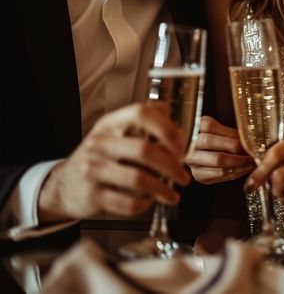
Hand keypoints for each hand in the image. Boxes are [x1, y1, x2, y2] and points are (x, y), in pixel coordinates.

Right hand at [38, 102, 190, 222]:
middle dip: (172, 166)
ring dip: (163, 190)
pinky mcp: (91, 195)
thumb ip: (148, 129)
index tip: (181, 145)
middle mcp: (100, 142)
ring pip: (138, 179)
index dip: (166, 128)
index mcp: (111, 123)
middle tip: (184, 177)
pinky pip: (127, 203)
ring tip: (172, 195)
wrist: (63, 184)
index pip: (142, 113)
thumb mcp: (117, 134)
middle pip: (144, 150)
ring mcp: (93, 168)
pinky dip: (143, 204)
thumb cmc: (102, 157)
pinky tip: (148, 202)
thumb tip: (180, 133)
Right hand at [185, 116, 253, 183]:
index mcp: (195, 126)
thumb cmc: (219, 141)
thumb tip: (250, 140)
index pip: (210, 127)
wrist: (207, 156)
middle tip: (250, 153)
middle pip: (211, 142)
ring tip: (249, 162)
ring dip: (237, 162)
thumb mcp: (221, 131)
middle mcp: (190, 143)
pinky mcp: (197, 175)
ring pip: (216, 159)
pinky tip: (242, 170)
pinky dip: (234, 172)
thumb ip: (231, 134)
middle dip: (234, 147)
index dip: (229, 133)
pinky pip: (218, 174)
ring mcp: (192, 160)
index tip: (246, 140)